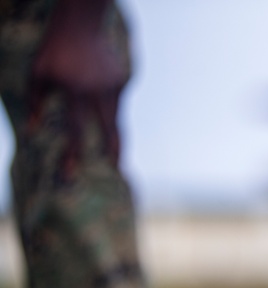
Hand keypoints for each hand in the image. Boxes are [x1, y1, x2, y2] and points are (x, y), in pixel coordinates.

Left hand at [28, 0, 125, 173]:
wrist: (82, 21)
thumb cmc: (54, 47)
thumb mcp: (37, 73)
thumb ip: (35, 102)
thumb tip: (32, 131)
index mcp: (75, 92)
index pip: (75, 130)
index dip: (73, 154)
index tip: (71, 174)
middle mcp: (98, 92)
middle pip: (110, 131)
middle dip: (114, 153)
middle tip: (118, 170)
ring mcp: (114, 86)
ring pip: (117, 118)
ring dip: (115, 134)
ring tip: (116, 151)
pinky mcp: (122, 80)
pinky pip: (117, 100)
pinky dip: (109, 104)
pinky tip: (100, 91)